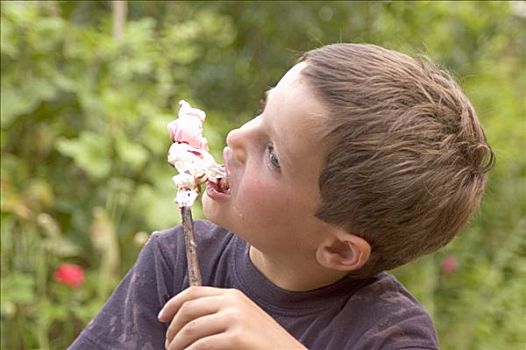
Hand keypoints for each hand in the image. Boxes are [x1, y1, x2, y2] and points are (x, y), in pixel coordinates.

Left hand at [158, 286, 306, 349]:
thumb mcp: (244, 318)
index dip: (173, 303)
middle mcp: (234, 302)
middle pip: (188, 309)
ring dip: (176, 343)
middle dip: (172, 327)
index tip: (162, 317)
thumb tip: (189, 320)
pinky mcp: (238, 336)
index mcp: (234, 295)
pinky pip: (202, 345)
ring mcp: (237, 318)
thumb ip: (221, 313)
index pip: (193, 291)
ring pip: (191, 328)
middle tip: (168, 344)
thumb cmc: (264, 342)